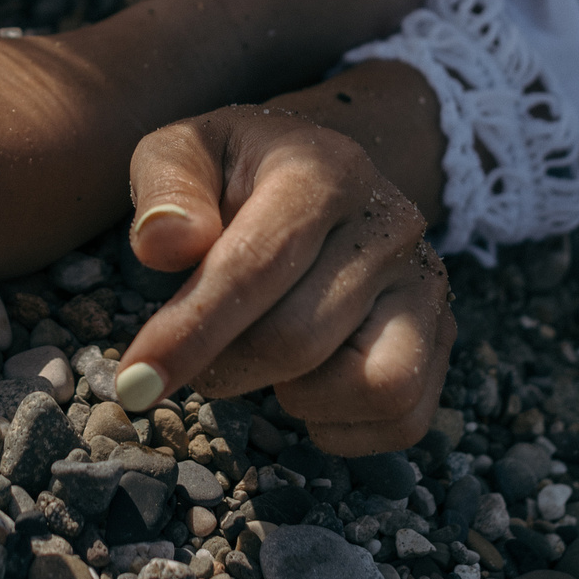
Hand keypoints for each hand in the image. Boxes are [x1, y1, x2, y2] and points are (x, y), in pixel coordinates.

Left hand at [115, 105, 453, 453]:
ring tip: (263, 361)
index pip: (255, 266)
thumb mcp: (187, 152)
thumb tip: (164, 246)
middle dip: (226, 366)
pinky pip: (404, 417)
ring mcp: (425, 282)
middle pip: (299, 339)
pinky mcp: (442, 332)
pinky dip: (343, 426)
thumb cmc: (239, 173)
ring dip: (300, 397)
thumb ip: (165, 188)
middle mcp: (390, 225)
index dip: (190, 331)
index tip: (135, 381)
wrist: (323, 172)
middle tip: (195, 355)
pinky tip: (305, 385)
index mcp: (324, 172)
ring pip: (375, 385)